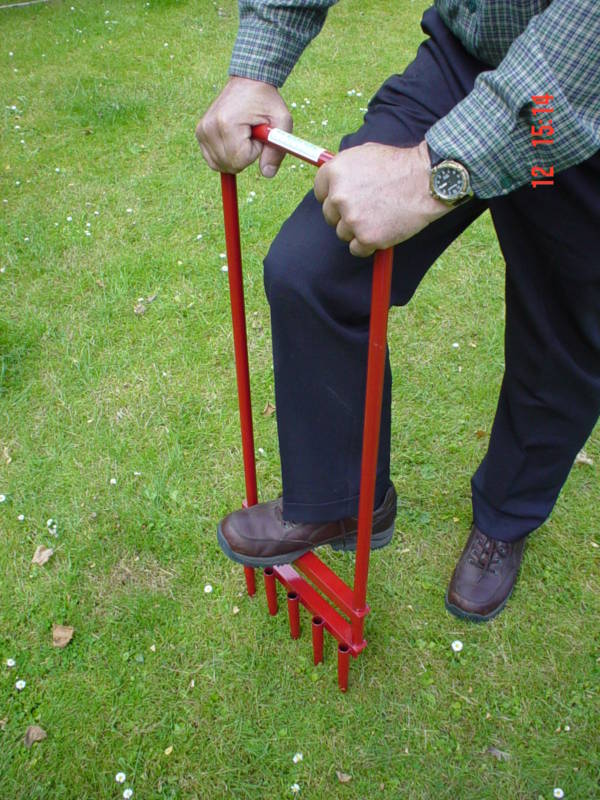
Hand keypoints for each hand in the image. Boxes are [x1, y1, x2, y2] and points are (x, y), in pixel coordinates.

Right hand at [196, 77, 291, 176]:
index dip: (255, 151)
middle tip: (250, 132)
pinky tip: (232, 138)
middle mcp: (209, 128)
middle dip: (245, 155)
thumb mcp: (281, 121)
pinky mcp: (199, 133)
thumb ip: (277, 151)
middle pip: (230, 165)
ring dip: (236, 155)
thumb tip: (268, 174)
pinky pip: (214, 160)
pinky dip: (226, 155)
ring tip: (242, 133)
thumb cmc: (267, 100)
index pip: (241, 160)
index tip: (258, 132)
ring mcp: (202, 130)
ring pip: (221, 165)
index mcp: (227, 124)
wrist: (248, 81)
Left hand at [313, 140, 449, 256]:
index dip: (332, 197)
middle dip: (344, 215)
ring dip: (357, 230)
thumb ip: (345, 170)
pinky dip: (368, 245)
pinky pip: (357, 249)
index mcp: (335, 172)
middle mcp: (338, 196)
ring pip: (343, 233)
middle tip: (366, 209)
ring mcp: (351, 219)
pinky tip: (382, 230)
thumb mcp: (365, 154)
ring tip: (379, 216)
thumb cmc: (399, 165)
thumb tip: (333, 182)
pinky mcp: (366, 238)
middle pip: (329, 215)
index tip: (343, 201)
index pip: (319, 192)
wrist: (426, 180)